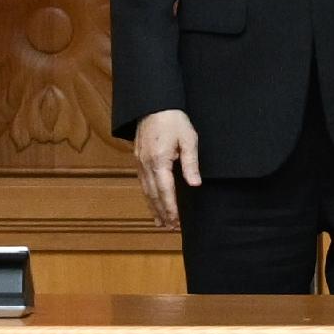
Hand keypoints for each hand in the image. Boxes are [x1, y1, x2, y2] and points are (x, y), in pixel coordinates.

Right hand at [131, 109, 200, 229]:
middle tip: (170, 228)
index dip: (171, 208)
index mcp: (159, 162)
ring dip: (153, 207)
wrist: (153, 105)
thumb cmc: (173, 120)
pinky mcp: (138, 159)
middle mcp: (146, 166)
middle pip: (154, 195)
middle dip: (162, 212)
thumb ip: (191, 163)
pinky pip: (142, 183)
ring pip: (146, 191)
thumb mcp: (188, 139)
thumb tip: (195, 185)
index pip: (166, 191)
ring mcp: (140, 163)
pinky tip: (152, 201)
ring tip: (161, 222)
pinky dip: (147, 196)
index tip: (176, 222)